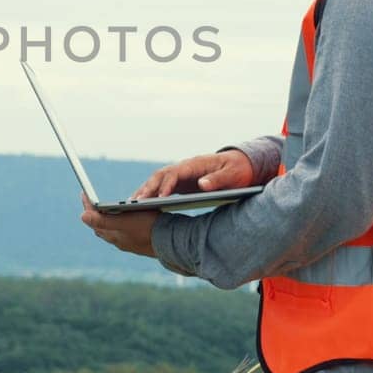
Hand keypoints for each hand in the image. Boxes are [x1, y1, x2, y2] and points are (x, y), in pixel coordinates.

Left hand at [80, 194, 158, 257]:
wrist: (170, 242)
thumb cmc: (149, 228)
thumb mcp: (125, 221)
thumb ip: (103, 220)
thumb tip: (82, 217)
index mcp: (113, 234)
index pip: (94, 218)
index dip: (87, 205)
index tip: (83, 193)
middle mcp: (118, 240)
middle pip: (100, 225)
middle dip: (94, 213)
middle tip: (90, 201)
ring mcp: (127, 243)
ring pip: (110, 231)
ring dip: (105, 220)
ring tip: (104, 211)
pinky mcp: (137, 243)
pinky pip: (121, 234)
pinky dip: (117, 225)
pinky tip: (122, 222)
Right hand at [132, 150, 254, 199]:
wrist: (241, 164)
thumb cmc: (238, 169)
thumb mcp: (233, 174)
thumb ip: (219, 180)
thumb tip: (203, 185)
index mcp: (196, 164)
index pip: (176, 173)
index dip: (166, 184)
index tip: (159, 197)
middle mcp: (185, 167)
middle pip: (160, 175)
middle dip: (147, 188)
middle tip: (136, 203)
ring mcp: (181, 174)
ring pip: (157, 181)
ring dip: (144, 191)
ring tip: (131, 206)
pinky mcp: (180, 183)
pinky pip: (161, 188)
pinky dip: (150, 195)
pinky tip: (142, 208)